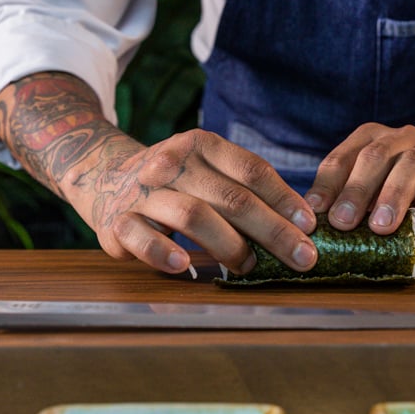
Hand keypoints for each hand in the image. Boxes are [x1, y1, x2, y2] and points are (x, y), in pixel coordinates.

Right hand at [67, 129, 319, 274]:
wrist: (104, 176)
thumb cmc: (176, 182)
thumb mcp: (208, 171)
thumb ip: (247, 190)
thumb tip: (301, 224)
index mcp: (202, 145)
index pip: (252, 171)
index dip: (285, 200)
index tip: (310, 227)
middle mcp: (173, 162)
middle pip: (232, 198)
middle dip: (273, 231)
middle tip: (302, 258)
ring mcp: (144, 192)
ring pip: (194, 216)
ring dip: (230, 246)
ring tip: (251, 268)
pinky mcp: (116, 221)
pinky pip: (140, 237)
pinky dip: (162, 253)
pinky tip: (185, 266)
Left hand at [303, 123, 414, 238]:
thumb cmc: (409, 206)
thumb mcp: (375, 209)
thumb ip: (352, 214)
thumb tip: (316, 234)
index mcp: (371, 143)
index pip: (343, 159)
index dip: (327, 185)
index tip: (315, 212)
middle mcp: (401, 138)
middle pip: (375, 157)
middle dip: (356, 191)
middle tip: (343, 222)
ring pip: (414, 161)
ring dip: (396, 193)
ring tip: (383, 225)